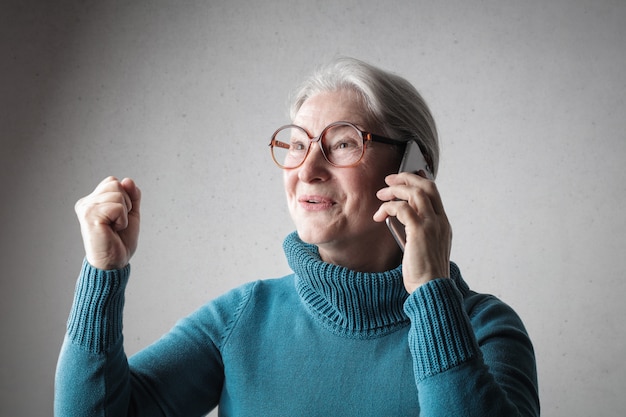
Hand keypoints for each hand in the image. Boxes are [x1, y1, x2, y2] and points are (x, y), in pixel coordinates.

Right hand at [75, 176, 140, 269]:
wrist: (114, 262)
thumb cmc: (120, 241)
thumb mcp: (131, 214)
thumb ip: (131, 196)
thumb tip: (128, 180)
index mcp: (93, 201)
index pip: (113, 182)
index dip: (125, 197)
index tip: (118, 216)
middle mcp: (86, 203)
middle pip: (115, 184)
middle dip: (125, 204)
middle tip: (117, 222)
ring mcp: (86, 208)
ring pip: (117, 194)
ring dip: (124, 213)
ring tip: (115, 227)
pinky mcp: (90, 216)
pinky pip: (117, 207)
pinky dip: (122, 220)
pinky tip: (113, 230)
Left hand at [374, 172, 451, 292]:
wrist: (431, 289)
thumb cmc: (425, 274)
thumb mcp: (424, 248)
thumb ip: (416, 232)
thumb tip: (399, 220)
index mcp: (443, 224)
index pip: (434, 194)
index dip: (418, 182)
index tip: (404, 180)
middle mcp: (440, 221)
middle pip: (427, 186)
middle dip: (406, 178)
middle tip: (389, 180)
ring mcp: (431, 225)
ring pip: (415, 193)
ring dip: (395, 190)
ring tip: (381, 195)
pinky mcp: (419, 231)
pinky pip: (402, 208)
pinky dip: (389, 207)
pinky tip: (380, 215)